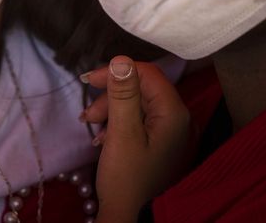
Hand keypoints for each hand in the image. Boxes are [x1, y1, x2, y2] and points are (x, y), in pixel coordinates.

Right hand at [81, 56, 189, 222]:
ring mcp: (169, 131)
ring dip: (110, 109)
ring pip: (136, 103)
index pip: (147, 73)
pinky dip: (117, 122)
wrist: (131, 216)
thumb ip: (123, 95)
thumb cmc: (126, 176)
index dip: (117, 71)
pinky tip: (102, 137)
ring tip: (90, 126)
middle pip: (141, 88)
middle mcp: (177, 118)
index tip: (89, 81)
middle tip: (88, 114)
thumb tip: (121, 59)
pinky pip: (138, 119)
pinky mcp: (159, 141)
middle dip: (110, 95)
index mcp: (173, 113)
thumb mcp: (121, 133)